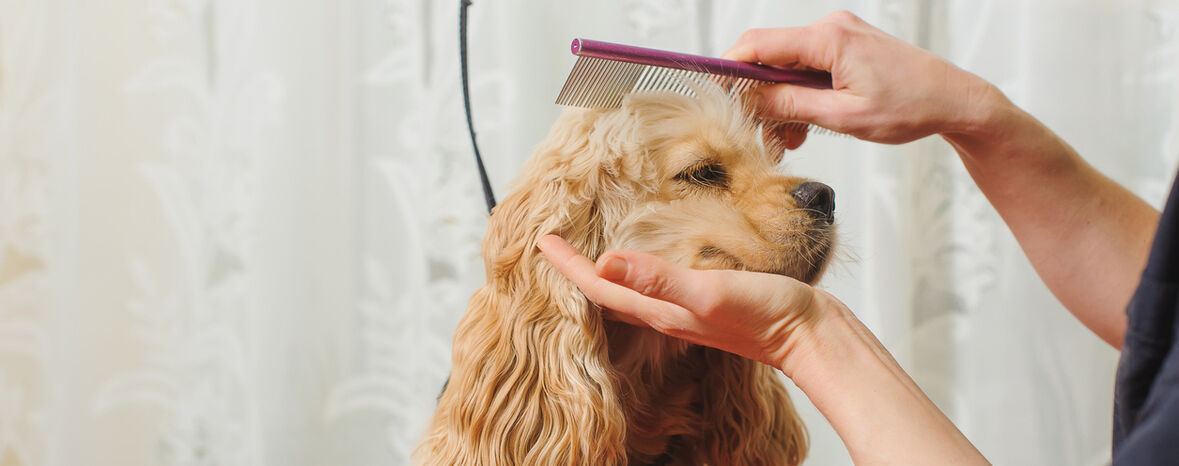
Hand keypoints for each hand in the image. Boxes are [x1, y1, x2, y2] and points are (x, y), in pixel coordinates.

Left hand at [536, 235, 823, 370]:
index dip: (568, 264)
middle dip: (576, 271)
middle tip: (553, 247)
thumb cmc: (766, 315)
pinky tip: (647, 264)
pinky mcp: (708, 302)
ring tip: (586, 254)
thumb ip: (659, 278)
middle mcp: (667, 313)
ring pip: (631, 292)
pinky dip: (640, 272)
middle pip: (607, 293)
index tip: (541, 240)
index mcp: (660, 310)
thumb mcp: (709, 292)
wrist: (812, 335)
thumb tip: (606, 260)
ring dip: (605, 273)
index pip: (600, 285)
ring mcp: (686, 310)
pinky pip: (658, 288)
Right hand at [723, 10, 1000, 144]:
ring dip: (781, 103)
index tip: (715, 96)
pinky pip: (808, 70)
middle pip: (770, 57)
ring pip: (788, 68)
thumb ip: (793, 106)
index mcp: (829, 39)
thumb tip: (752, 100)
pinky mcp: (846, 48)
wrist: (954, 100)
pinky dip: (800, 97)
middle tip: (758, 134)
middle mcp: (831, 29)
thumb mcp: (845, 117)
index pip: (759, 45)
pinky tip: (803, 127)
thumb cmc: (911, 107)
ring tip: (788, 140)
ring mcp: (839, 36)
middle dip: (759, 98)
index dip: (730, 70)